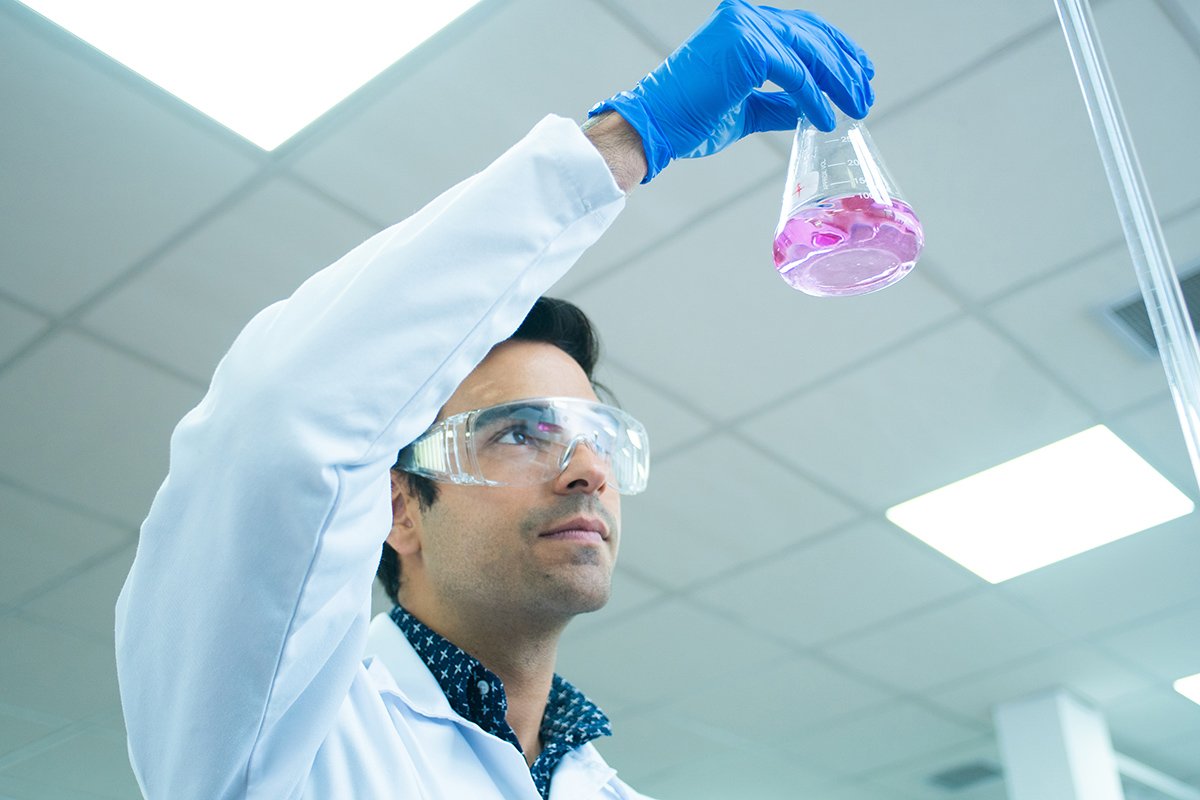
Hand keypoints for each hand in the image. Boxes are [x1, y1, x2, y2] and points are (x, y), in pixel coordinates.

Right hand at [588, 0, 874, 182]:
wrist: (652, 126)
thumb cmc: (687, 118)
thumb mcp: (746, 108)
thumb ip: (779, 103)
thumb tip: (811, 109)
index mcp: (741, 22)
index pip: (801, 29)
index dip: (835, 50)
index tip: (860, 73)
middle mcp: (744, 16)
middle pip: (812, 35)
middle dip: (845, 65)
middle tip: (866, 93)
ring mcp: (746, 27)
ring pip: (809, 52)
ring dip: (839, 81)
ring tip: (857, 106)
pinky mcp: (748, 48)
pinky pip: (795, 74)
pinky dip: (814, 97)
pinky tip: (826, 118)